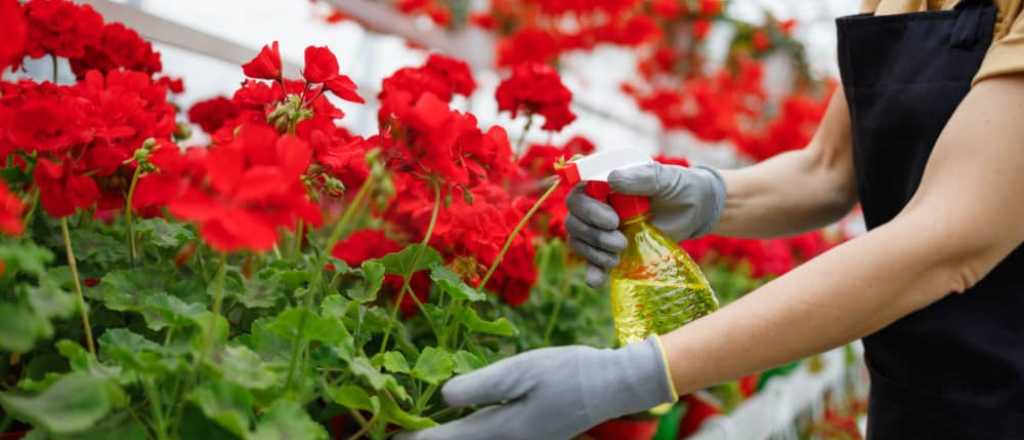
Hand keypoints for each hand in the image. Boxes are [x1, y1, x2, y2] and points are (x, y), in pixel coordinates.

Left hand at [395, 336, 675, 439]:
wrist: (612, 386)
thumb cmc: (569, 372)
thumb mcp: (523, 371)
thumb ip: (482, 386)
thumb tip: (443, 397)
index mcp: (504, 429)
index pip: (450, 439)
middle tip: (396, 438)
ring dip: (450, 439)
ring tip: (421, 434)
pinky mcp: (532, 437)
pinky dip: (469, 436)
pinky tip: (459, 428)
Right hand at [566, 163, 726, 285]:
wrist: (694, 210)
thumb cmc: (677, 186)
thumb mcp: (663, 178)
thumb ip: (640, 177)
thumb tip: (611, 179)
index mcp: (603, 182)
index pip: (578, 193)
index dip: (587, 208)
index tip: (612, 219)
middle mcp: (597, 204)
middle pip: (575, 219)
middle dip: (593, 233)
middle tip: (620, 240)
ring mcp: (601, 227)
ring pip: (579, 240)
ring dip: (594, 252)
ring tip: (618, 255)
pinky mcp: (610, 248)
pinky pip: (592, 260)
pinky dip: (592, 270)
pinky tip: (595, 281)